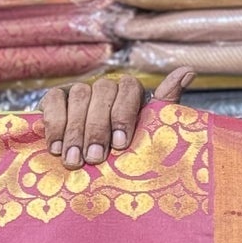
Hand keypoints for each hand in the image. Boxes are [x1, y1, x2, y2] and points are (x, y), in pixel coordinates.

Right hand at [39, 67, 189, 167]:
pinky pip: (52, 100)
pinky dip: (54, 123)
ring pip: (78, 96)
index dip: (123, 115)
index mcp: (131, 93)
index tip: (120, 144)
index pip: (129, 89)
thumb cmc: (130, 154)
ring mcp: (80, 91)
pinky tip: (56, 148)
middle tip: (95, 159)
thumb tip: (189, 70)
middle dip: (96, 129)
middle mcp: (106, 88)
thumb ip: (167, 105)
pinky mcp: (57, 98)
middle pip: (101, 94)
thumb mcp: (151, 135)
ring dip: (75, 131)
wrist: (98, 171)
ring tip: (74, 160)